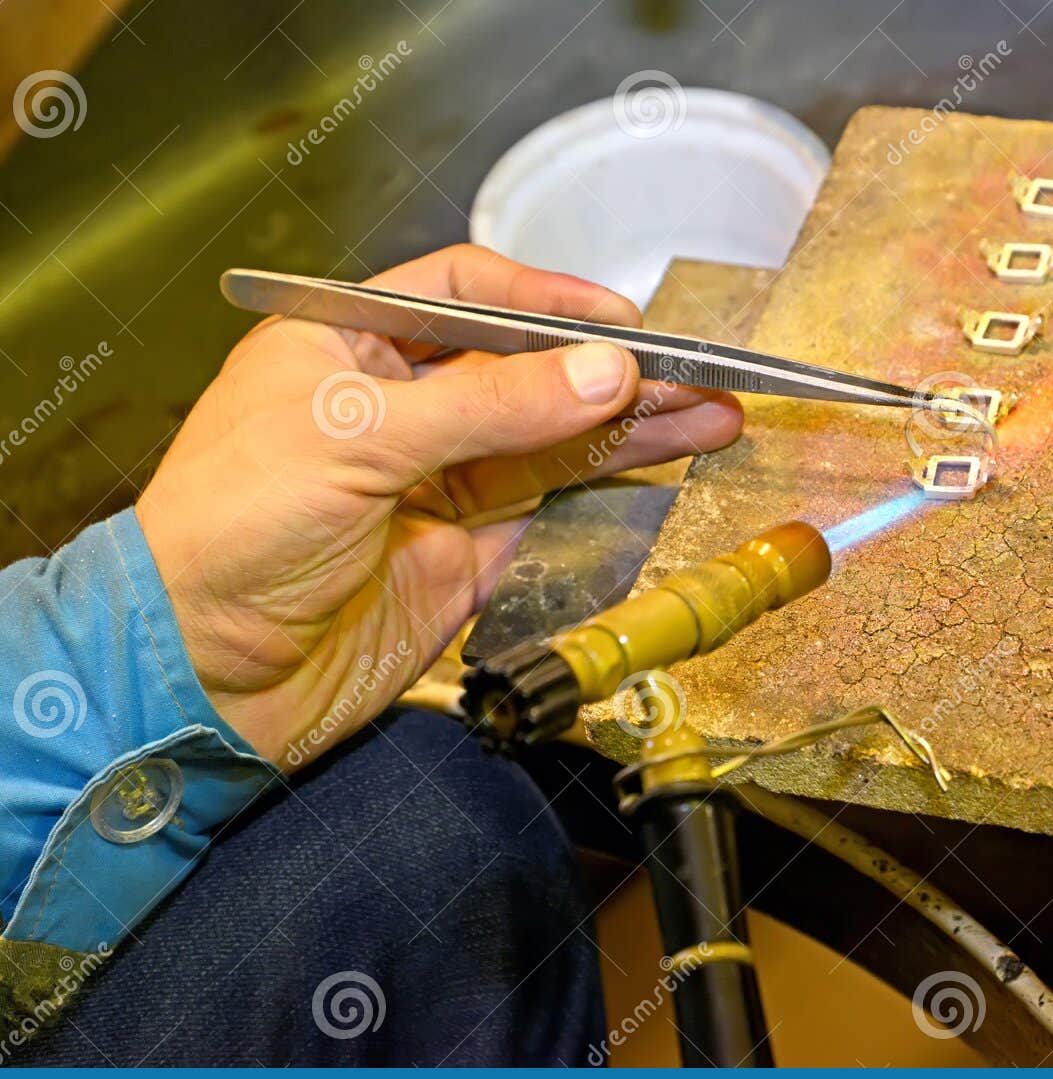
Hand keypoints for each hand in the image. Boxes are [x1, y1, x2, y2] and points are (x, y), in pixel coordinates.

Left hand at [136, 245, 742, 766]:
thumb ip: (490, 405)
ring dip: (631, 425)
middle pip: (526, 365)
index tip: (617, 320)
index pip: (464, 290)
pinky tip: (662, 458)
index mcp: (346, 343)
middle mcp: (398, 404)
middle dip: (610, 366)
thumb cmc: (227, 532)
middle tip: (696, 370)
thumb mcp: (356, 439)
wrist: (201, 675)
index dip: (544, 297)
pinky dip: (609, 482)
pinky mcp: (466, 549)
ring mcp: (437, 479)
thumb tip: (602, 373)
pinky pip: (550, 501)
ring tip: (712, 412)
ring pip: (552, 436)